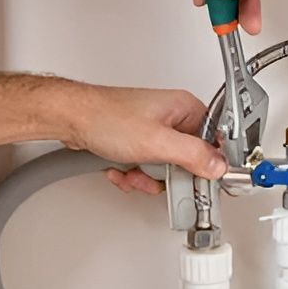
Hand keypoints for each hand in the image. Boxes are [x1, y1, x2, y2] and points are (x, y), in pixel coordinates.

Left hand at [57, 84, 226, 194]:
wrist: (70, 118)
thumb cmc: (105, 118)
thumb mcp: (157, 142)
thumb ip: (194, 156)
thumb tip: (218, 166)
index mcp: (185, 108)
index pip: (214, 140)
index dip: (208, 164)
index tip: (199, 180)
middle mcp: (172, 116)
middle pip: (188, 158)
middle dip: (167, 175)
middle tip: (156, 176)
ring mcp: (154, 129)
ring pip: (165, 167)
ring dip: (147, 177)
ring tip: (133, 172)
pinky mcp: (137, 141)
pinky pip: (147, 166)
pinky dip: (134, 174)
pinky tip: (122, 169)